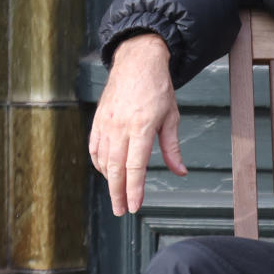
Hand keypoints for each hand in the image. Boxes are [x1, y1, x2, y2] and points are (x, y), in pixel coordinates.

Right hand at [88, 34, 187, 215]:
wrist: (137, 61)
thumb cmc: (157, 88)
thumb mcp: (171, 117)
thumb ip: (172, 147)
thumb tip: (180, 171)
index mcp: (141, 127)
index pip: (135, 167)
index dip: (134, 190)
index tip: (134, 206)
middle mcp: (120, 127)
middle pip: (116, 169)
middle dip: (118, 193)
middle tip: (121, 211)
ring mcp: (106, 123)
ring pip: (103, 160)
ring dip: (109, 180)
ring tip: (117, 193)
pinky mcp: (98, 119)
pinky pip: (94, 148)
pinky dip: (99, 163)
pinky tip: (106, 171)